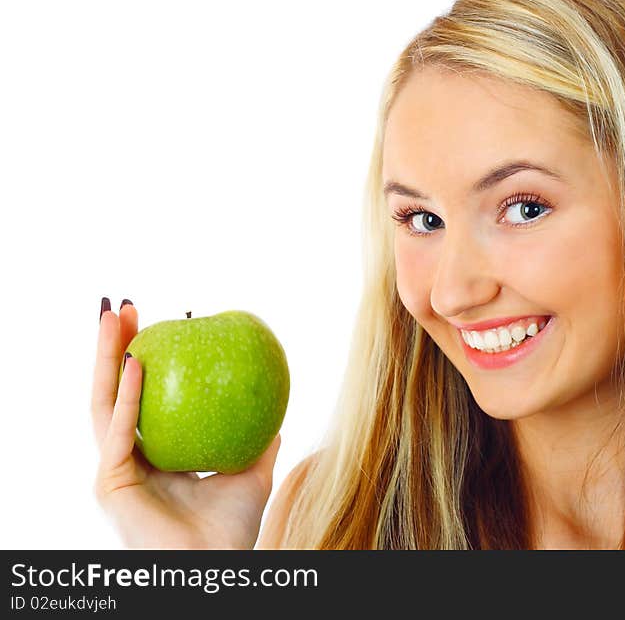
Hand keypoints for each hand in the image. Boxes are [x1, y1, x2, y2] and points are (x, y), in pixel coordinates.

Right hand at [91, 298, 280, 548]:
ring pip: (103, 403)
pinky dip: (127, 396)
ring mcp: (116, 470)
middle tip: (121, 306)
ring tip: (113, 316)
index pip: (143, 397)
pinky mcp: (110, 482)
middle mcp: (129, 459)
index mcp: (155, 457)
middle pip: (114, 391)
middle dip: (114, 346)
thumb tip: (275, 413)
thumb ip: (259, 443)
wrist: (218, 565)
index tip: (159, 322)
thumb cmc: (233, 529)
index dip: (143, 358)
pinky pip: (119, 431)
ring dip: (106, 356)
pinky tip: (135, 362)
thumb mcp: (253, 473)